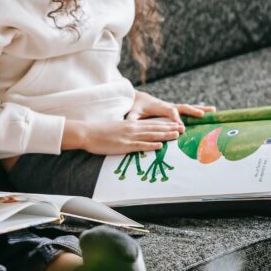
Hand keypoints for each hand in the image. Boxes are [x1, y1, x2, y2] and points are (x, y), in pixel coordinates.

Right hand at [62, 119, 183, 155]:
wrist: (87, 133)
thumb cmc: (99, 132)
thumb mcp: (115, 128)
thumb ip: (125, 130)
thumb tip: (132, 134)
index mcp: (130, 124)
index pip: (151, 124)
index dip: (164, 124)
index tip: (175, 124)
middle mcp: (132, 129)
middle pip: (154, 128)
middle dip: (169, 128)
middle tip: (182, 129)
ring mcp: (129, 137)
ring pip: (151, 136)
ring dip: (165, 135)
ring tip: (177, 135)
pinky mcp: (124, 145)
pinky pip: (140, 146)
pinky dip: (151, 146)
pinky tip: (160, 146)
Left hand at [126, 91, 214, 122]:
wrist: (136, 98)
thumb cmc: (134, 107)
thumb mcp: (131, 113)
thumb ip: (131, 119)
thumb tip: (128, 125)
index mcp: (158, 106)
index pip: (170, 112)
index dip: (176, 119)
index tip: (181, 127)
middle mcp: (167, 106)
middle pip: (181, 107)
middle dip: (191, 111)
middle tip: (201, 115)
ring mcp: (172, 107)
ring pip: (187, 107)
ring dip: (200, 108)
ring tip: (214, 110)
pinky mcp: (174, 109)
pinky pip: (188, 110)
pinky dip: (199, 109)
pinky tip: (210, 112)